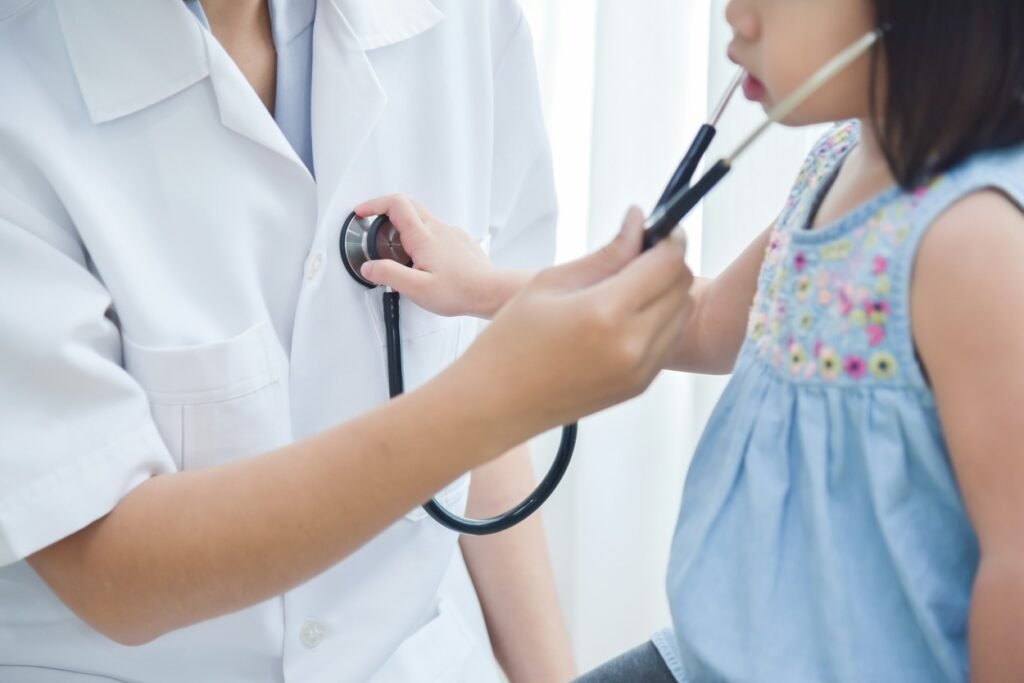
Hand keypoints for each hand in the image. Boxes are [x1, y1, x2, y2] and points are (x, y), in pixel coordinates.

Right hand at [353, 195, 522, 318]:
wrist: (491, 291)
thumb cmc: (459, 290)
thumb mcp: (417, 289)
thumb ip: (389, 275)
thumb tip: (369, 266)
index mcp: (423, 236)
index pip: (395, 204)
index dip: (374, 204)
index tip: (361, 212)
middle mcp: (438, 229)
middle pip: (408, 204)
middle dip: (386, 210)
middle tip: (373, 224)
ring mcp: (450, 232)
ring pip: (422, 217)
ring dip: (404, 225)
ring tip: (397, 250)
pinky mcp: (459, 241)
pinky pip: (436, 230)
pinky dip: (422, 236)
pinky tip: (423, 258)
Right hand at [455, 207, 695, 437]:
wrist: (495, 404)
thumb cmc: (510, 343)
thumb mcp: (551, 283)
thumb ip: (606, 253)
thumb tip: (637, 223)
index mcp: (604, 313)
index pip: (667, 263)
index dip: (668, 238)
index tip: (657, 228)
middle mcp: (631, 345)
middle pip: (682, 287)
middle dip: (668, 263)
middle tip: (639, 254)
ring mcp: (639, 370)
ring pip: (682, 314)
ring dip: (667, 292)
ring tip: (629, 286)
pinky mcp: (639, 386)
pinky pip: (668, 341)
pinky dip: (659, 321)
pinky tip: (626, 316)